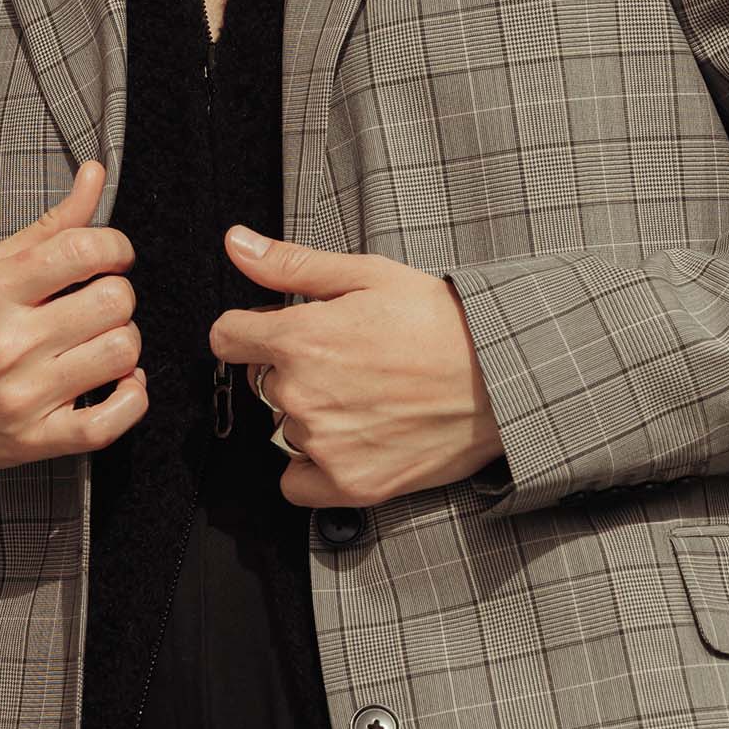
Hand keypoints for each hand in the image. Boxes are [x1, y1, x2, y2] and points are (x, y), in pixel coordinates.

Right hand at [0, 160, 146, 491]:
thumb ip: (48, 226)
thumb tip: (95, 174)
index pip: (83, 250)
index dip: (115, 247)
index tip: (110, 255)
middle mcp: (7, 343)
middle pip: (115, 300)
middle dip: (118, 294)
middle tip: (97, 301)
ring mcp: (24, 396)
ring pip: (123, 352)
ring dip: (124, 342)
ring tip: (100, 340)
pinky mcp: (37, 440)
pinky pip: (114, 420)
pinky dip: (133, 398)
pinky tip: (121, 383)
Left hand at [209, 226, 504, 507]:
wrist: (501, 376)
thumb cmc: (442, 323)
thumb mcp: (368, 275)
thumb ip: (291, 265)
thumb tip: (237, 244)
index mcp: (299, 339)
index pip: (228, 337)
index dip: (251, 329)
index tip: (276, 332)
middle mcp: (302, 395)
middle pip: (263, 381)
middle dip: (293, 368)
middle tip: (349, 359)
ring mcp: (324, 444)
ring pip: (286, 426)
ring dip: (312, 413)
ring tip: (366, 395)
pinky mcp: (349, 484)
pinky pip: (295, 482)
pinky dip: (313, 465)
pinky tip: (351, 439)